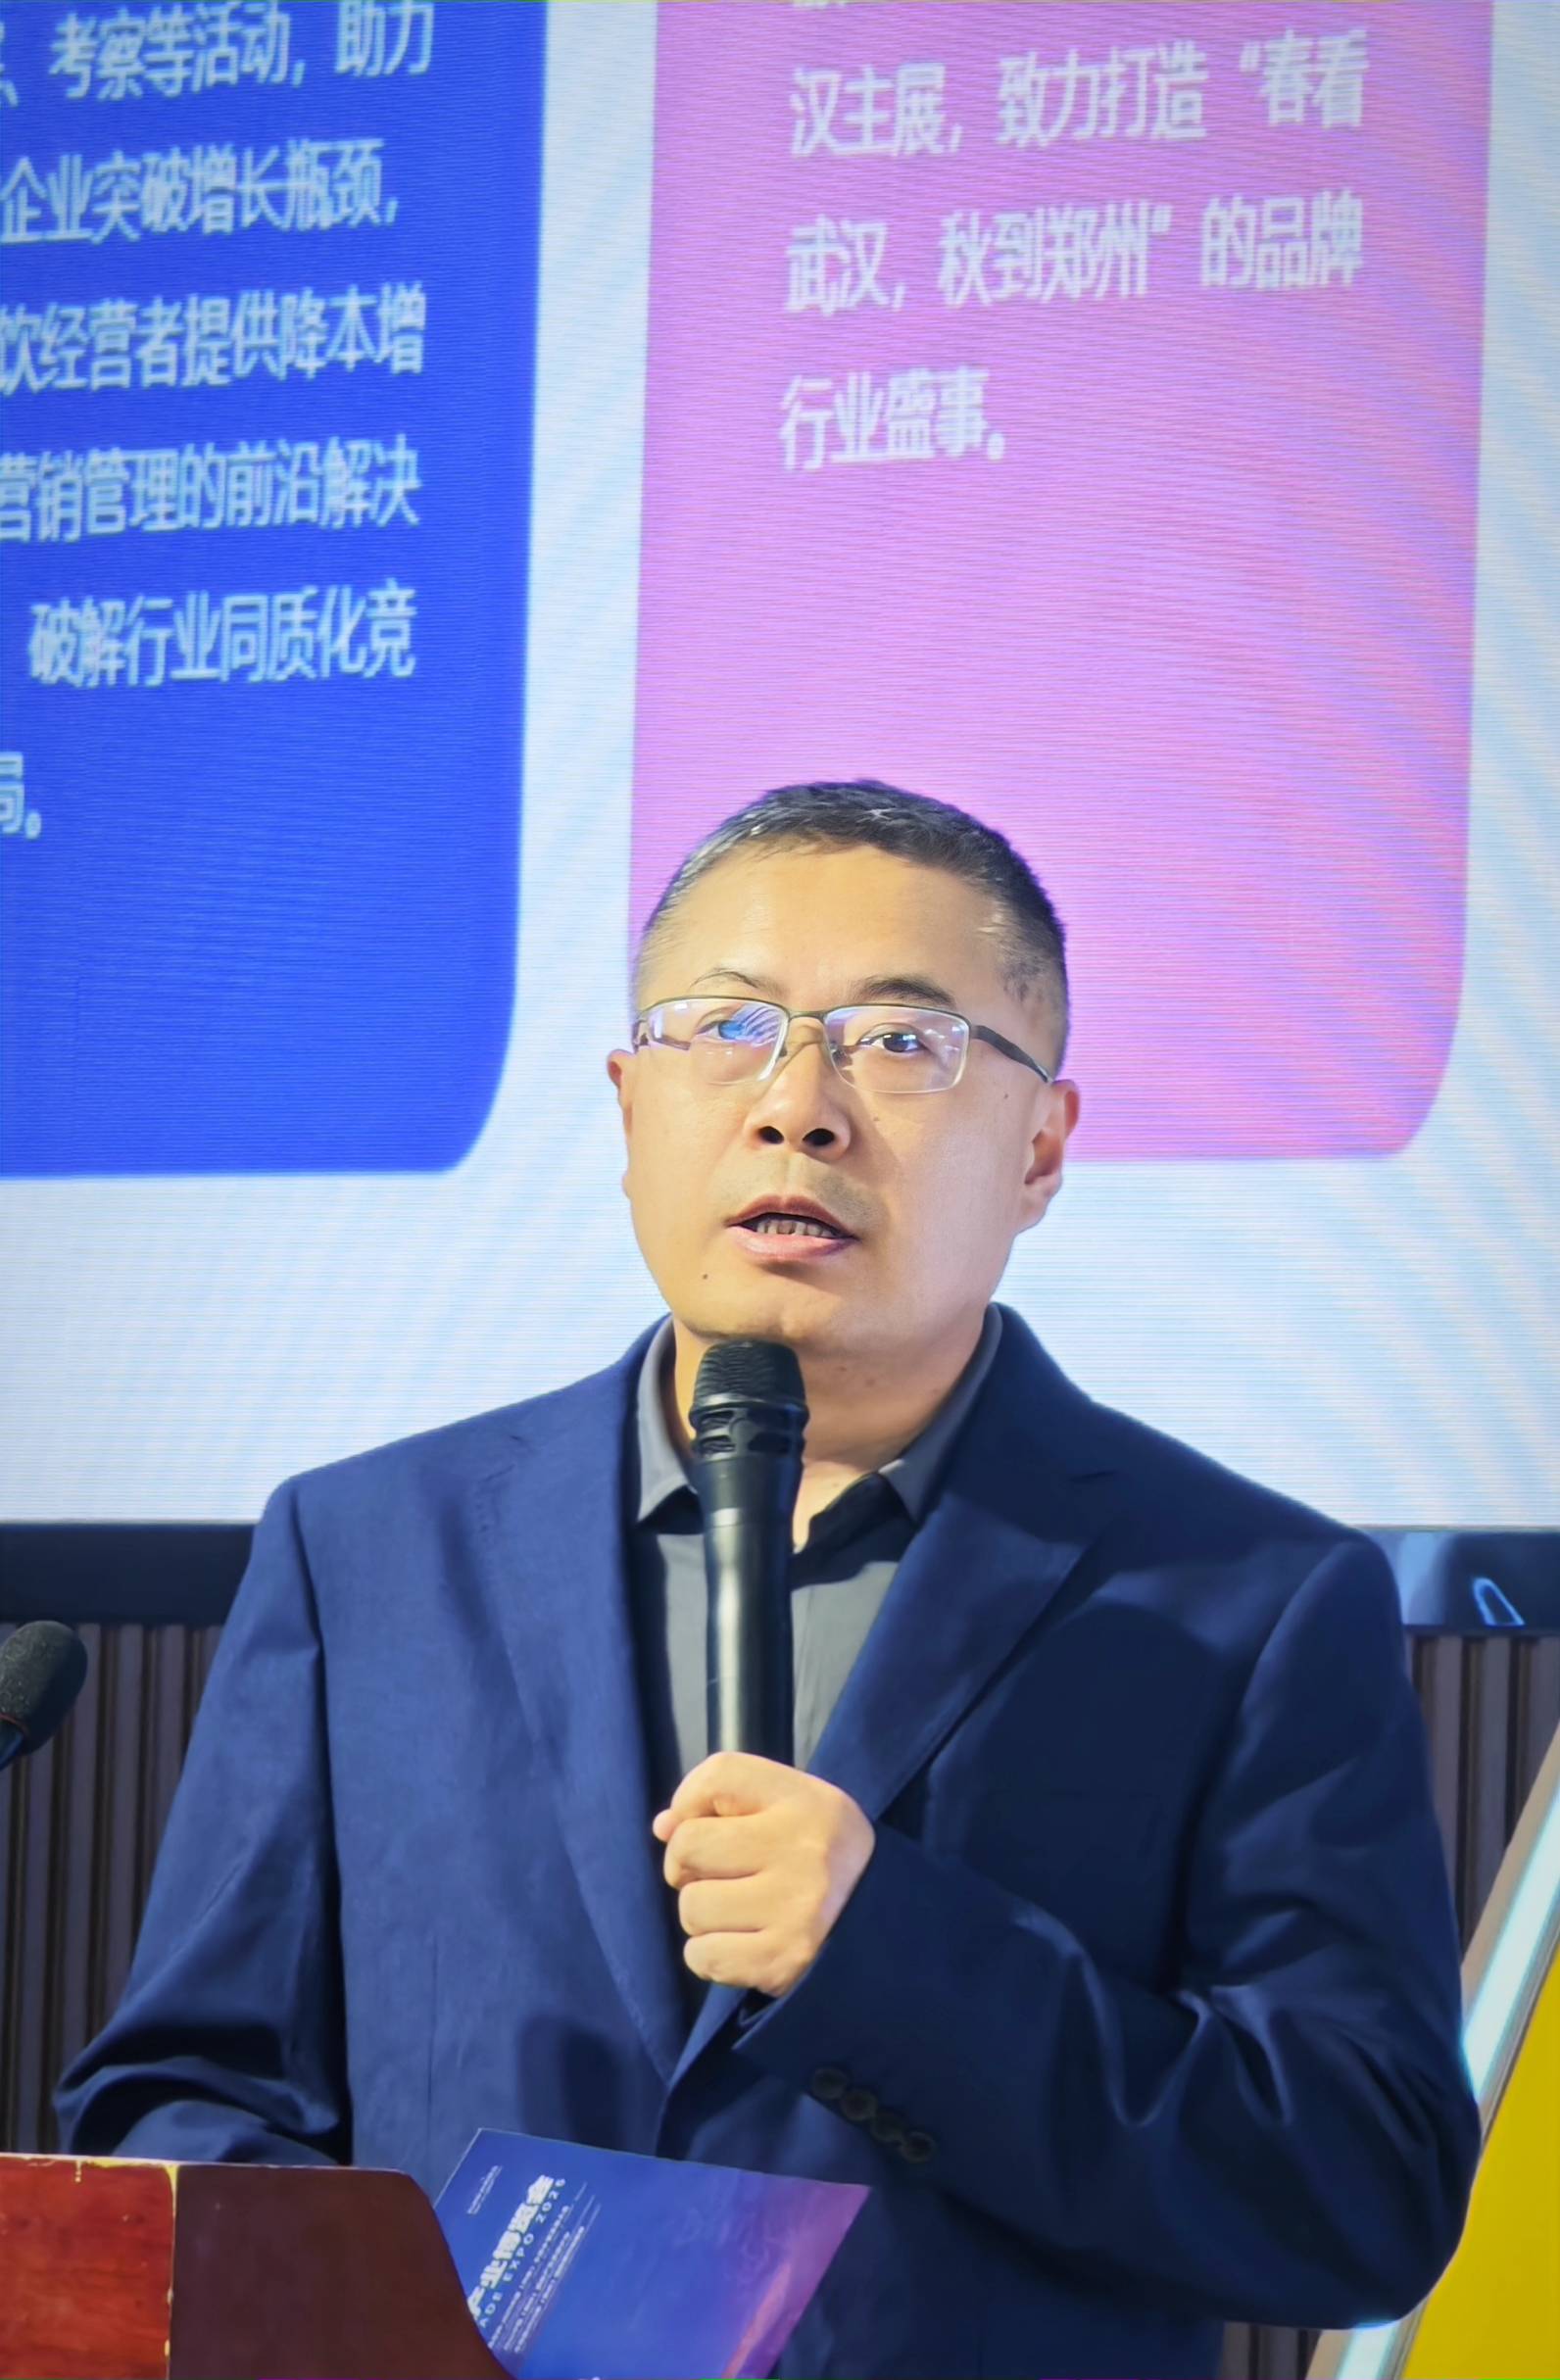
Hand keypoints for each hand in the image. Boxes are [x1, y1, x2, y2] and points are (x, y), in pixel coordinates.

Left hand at [652, 1752, 875, 1997]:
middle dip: (688, 1865)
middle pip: (689, 1845)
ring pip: (691, 1907)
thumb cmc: (823, 1860)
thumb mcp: (792, 1810)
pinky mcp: (781, 1962)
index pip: (719, 1775)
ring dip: (703, 1915)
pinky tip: (741, 1945)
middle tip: (718, 1875)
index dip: (691, 1799)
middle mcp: (802, 1850)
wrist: (885, 1931)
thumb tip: (662, 1827)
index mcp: (807, 1802)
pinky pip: (701, 1956)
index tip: (703, 1821)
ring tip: (740, 1912)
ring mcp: (793, 1910)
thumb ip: (726, 1803)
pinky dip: (709, 1954)